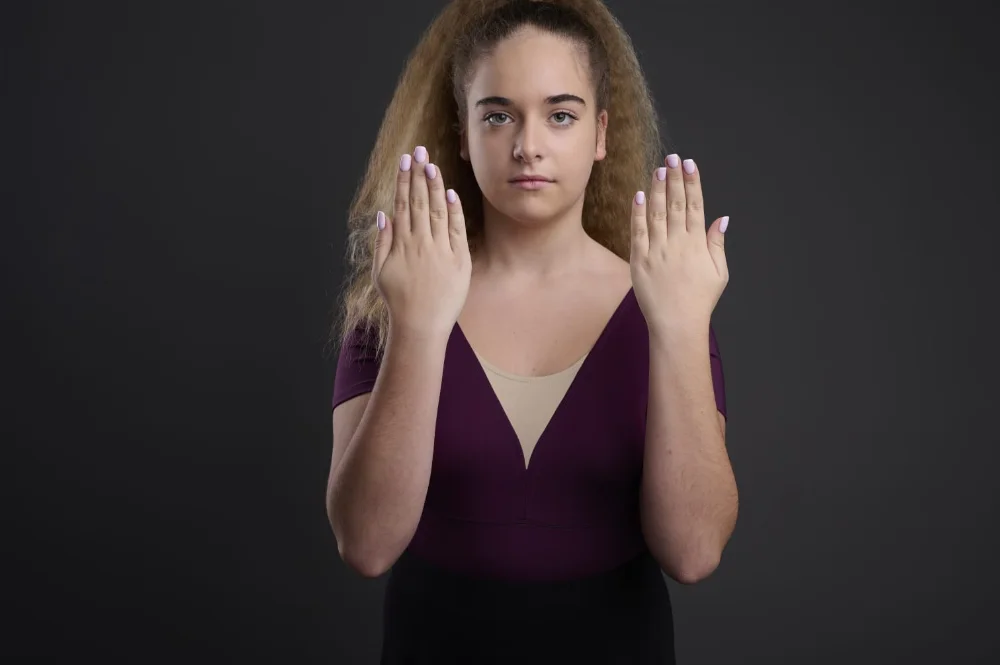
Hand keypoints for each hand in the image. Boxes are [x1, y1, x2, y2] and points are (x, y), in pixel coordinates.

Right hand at [373, 145, 471, 336]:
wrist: (421, 326)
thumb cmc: (399, 301)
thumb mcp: (381, 272)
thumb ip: (382, 242)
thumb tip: (384, 214)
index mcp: (401, 244)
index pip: (402, 203)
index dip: (404, 180)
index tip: (405, 160)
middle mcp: (420, 243)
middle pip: (419, 201)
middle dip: (419, 174)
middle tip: (419, 151)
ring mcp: (440, 251)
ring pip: (437, 211)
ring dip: (435, 186)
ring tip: (432, 164)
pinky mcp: (459, 261)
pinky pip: (457, 231)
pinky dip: (454, 212)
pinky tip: (450, 193)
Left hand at [629, 154, 728, 334]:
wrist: (677, 325)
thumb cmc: (700, 300)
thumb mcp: (719, 273)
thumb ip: (717, 243)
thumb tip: (722, 219)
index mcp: (697, 245)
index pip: (695, 206)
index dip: (692, 183)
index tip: (690, 164)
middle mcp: (677, 244)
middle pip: (675, 204)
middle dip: (674, 178)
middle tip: (673, 158)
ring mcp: (657, 252)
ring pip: (656, 214)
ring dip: (656, 189)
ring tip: (658, 169)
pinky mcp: (639, 261)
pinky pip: (638, 232)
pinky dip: (638, 213)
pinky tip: (639, 195)